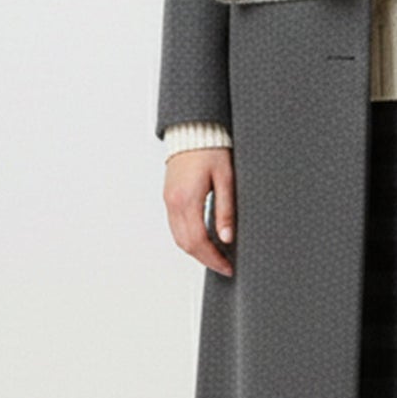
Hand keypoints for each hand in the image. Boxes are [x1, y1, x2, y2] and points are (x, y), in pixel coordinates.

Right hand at [164, 147, 234, 276]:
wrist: (193, 131)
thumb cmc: (211, 150)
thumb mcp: (226, 179)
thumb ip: (226, 210)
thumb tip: (227, 238)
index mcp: (187, 199)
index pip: (198, 241)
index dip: (213, 258)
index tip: (228, 267)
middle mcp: (173, 203)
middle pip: (185, 244)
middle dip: (205, 259)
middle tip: (224, 266)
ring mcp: (168, 201)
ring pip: (178, 238)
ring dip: (196, 251)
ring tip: (217, 256)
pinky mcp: (169, 197)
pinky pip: (176, 226)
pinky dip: (189, 238)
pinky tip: (204, 240)